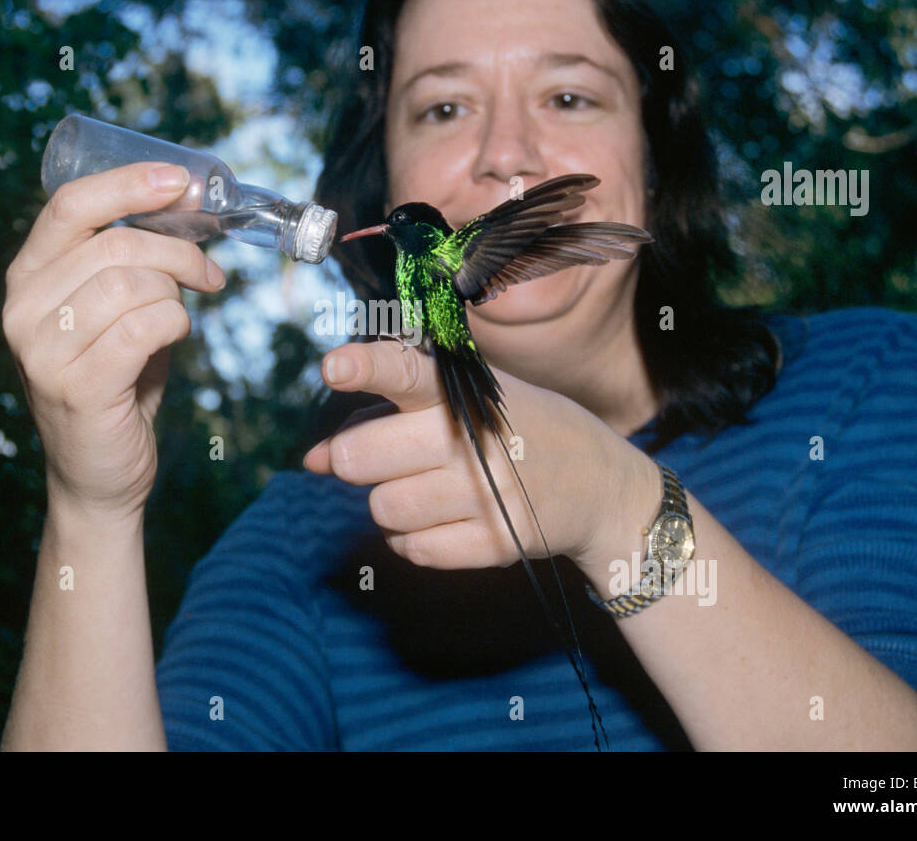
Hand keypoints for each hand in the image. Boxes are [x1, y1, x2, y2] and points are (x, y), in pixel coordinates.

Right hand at [2, 162, 225, 532]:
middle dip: (178, 252)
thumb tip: (183, 202)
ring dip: (175, 295)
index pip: (69, 205)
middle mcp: (22, 309)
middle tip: (210, 274)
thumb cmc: (115, 382)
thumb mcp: (111, 311)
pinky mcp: (77, 387)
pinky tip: (175, 338)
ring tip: (181, 316)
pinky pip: (145, 327)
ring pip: (132, 284)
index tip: (179, 180)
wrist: (98, 474)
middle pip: (114, 245)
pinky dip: (175, 325)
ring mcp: (43, 350)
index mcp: (27, 278)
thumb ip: (128, 262)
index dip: (128, 184)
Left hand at [302, 341, 659, 574]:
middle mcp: (473, 441)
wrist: (601, 487)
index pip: (406, 372)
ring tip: (429, 488)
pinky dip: (413, 538)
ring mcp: (485, 495)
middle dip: (357, 459)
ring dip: (389, 501)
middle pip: (362, 457)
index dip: (365, 367)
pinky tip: (443, 518)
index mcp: (464, 393)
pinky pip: (411, 549)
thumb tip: (315, 460)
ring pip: (381, 508)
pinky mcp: (494, 543)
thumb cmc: (520, 431)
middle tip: (386, 456)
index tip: (334, 368)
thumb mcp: (468, 401)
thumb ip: (387, 417)